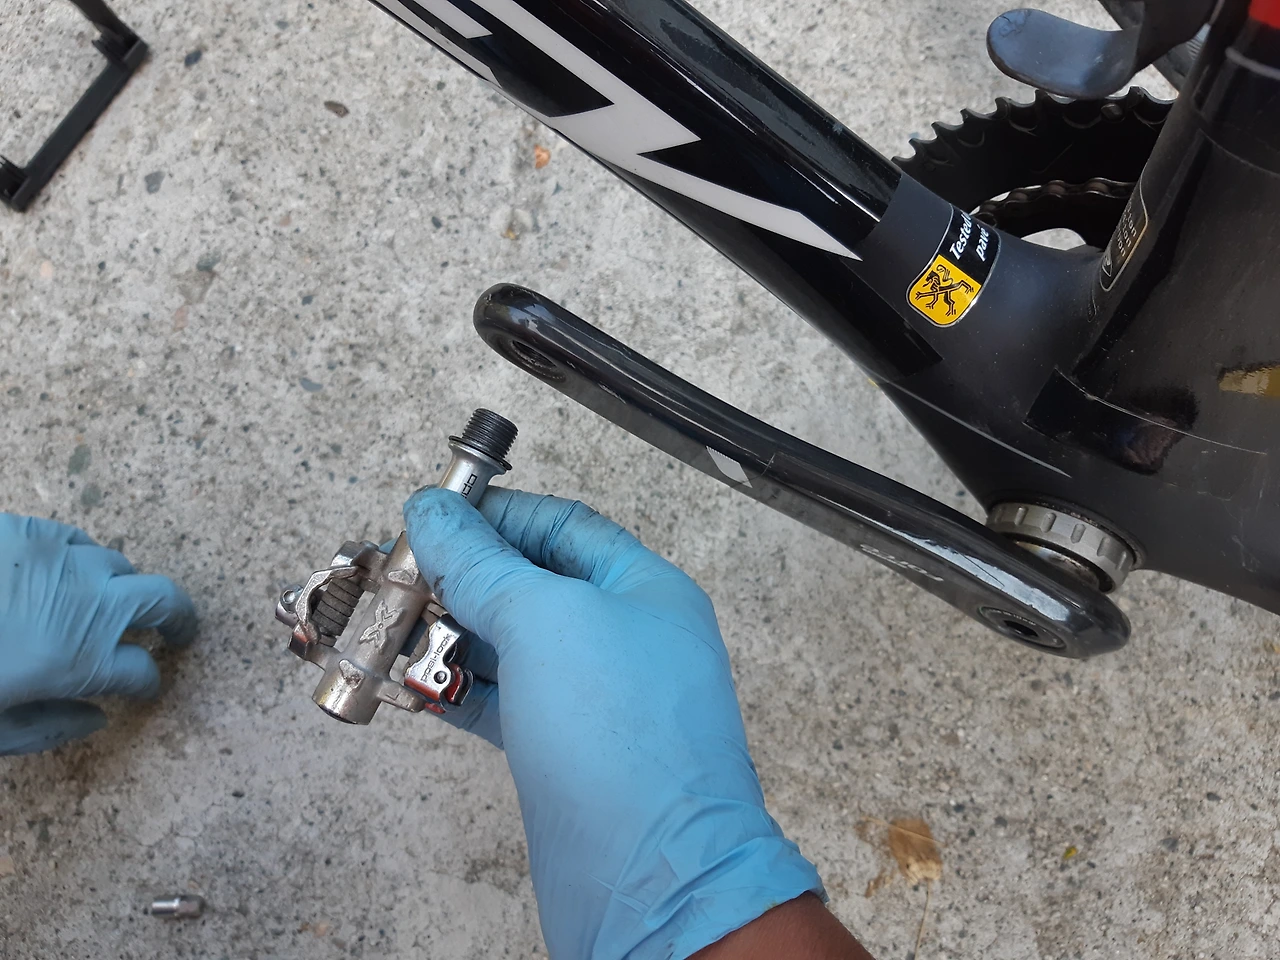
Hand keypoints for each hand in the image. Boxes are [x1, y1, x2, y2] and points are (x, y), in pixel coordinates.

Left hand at [0, 514, 197, 755]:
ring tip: (100, 605)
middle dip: (178, 620)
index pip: (145, 672)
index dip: (147, 685)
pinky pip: (75, 540)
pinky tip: (54, 576)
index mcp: (83, 660)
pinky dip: (79, 560)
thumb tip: (96, 717)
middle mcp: (89, 602)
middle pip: (165, 600)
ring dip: (121, 590)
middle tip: (176, 632)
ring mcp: (61, 558)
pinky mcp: (28, 530)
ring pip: (119, 565)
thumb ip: (52, 727)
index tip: (141, 690)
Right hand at [403, 488, 822, 959]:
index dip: (495, 516)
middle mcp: (624, 640)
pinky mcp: (565, 753)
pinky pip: (503, 704)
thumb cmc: (628, 745)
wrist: (651, 878)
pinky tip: (412, 687)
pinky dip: (456, 692)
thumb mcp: (546, 622)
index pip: (562, 526)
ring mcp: (595, 700)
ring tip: (391, 630)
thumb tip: (436, 514)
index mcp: (643, 590)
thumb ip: (485, 563)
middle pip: (530, 585)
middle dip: (461, 578)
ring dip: (448, 637)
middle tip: (397, 578)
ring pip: (510, 648)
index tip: (434, 519)